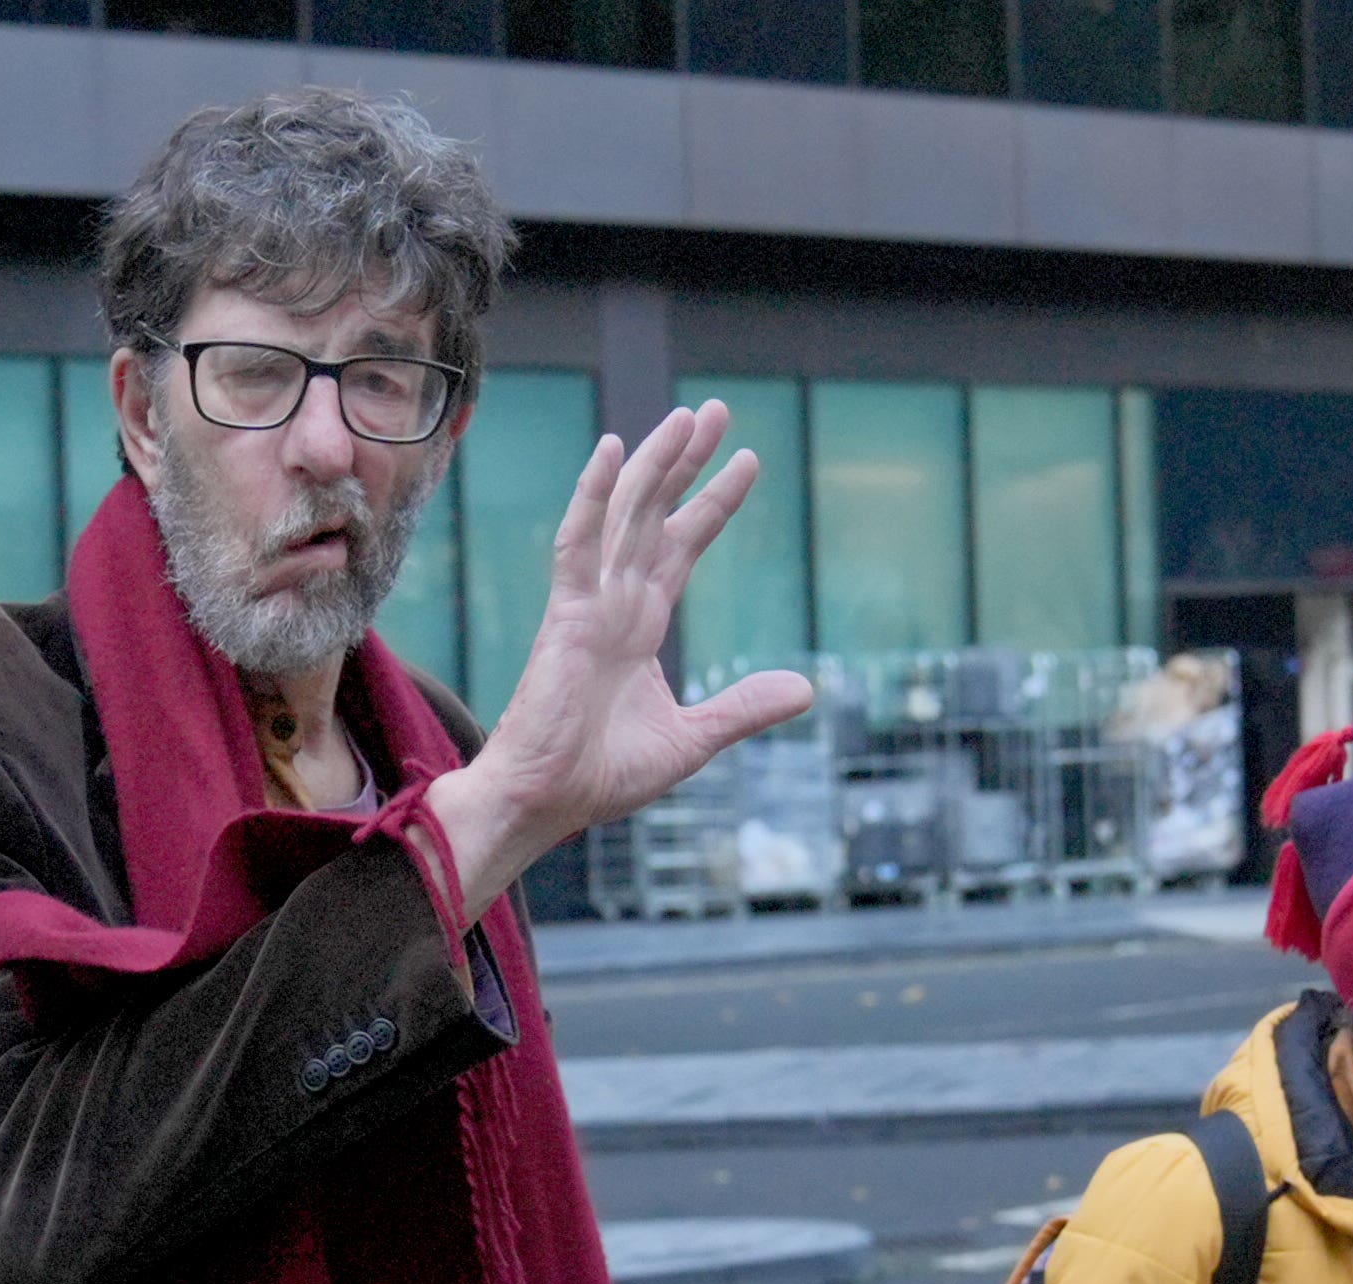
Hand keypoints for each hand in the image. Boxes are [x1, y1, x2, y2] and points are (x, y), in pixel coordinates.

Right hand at [422, 402, 815, 913]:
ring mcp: (589, 605)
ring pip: (625, 515)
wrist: (546, 804)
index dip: (713, 503)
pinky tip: (613, 451)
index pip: (682, 546)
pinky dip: (593, 497)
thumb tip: (806, 687)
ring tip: (686, 417)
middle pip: (655, 513)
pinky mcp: (564, 617)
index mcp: (640, 626)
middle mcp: (616, 603)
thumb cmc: (602, 777)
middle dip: (686, 462)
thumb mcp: (694, 740)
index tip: (747, 460)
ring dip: (655, 464)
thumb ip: (743, 709)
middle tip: (715, 410)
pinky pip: (578, 544)